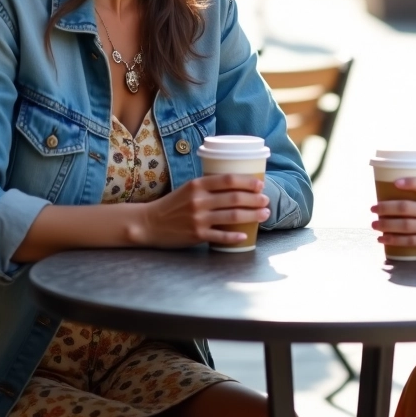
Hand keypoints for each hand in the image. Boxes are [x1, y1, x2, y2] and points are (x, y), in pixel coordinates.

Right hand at [135, 174, 269, 248]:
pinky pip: (220, 236)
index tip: (260, 184)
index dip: (247, 181)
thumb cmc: (172, 204)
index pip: (228, 180)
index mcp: (197, 185)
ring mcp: (198, 218)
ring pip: (232, 216)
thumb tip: (236, 183)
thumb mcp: (188, 188)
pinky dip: (234, 236)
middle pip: (235, 198)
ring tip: (264, 214)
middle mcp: (199, 200)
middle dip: (255, 199)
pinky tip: (245, 235)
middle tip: (266, 200)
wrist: (149, 223)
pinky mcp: (196, 235)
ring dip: (252, 215)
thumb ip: (208, 186)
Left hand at [370, 176, 415, 258]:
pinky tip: (384, 240)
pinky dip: (395, 241)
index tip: (394, 183)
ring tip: (374, 225)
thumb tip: (412, 201)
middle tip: (372, 209)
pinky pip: (412, 242)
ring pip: (406, 225)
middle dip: (385, 208)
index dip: (409, 182)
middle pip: (407, 207)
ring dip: (386, 225)